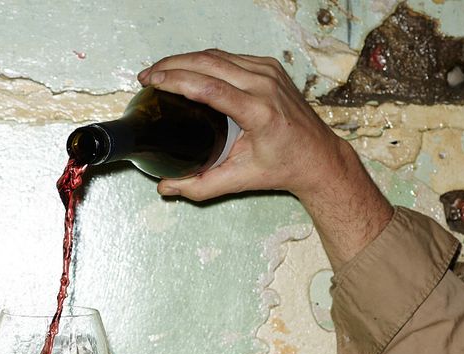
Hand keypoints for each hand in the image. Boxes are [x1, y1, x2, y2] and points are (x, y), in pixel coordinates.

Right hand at [137, 49, 345, 202]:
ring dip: (185, 60)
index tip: (153, 81)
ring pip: (217, 55)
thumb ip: (200, 186)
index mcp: (260, 112)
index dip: (177, 80)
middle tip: (147, 76)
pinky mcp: (269, 67)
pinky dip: (204, 61)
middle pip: (209, 63)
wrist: (316, 156)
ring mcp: (268, 72)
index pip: (210, 87)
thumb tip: (165, 187)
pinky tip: (187, 70)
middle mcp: (265, 85)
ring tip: (160, 72)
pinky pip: (230, 57)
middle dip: (172, 65)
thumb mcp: (239, 181)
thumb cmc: (281, 168)